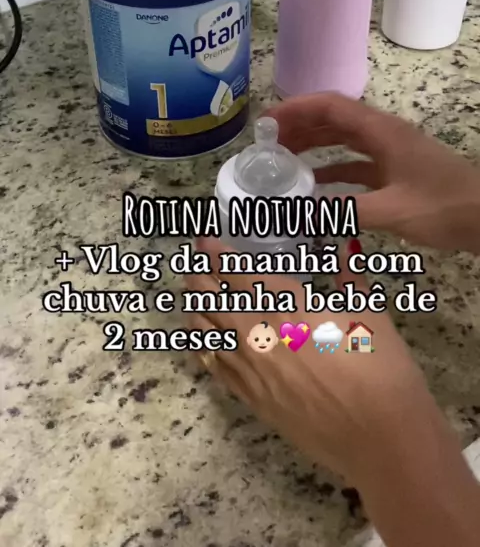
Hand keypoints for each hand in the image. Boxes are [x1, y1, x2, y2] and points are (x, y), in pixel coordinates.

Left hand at [186, 237, 431, 486]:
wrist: (381, 439)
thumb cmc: (382, 370)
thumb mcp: (371, 313)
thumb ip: (351, 277)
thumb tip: (347, 248)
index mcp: (286, 304)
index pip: (236, 271)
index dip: (215, 252)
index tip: (204, 238)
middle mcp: (258, 333)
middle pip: (211, 298)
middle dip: (198, 275)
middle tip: (194, 260)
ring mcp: (250, 370)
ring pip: (205, 332)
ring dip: (196, 308)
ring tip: (193, 293)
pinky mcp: (252, 400)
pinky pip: (214, 367)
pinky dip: (203, 346)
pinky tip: (201, 338)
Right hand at [266, 92, 479, 253]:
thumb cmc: (443, 206)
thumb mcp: (391, 210)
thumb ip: (343, 211)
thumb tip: (297, 214)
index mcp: (381, 131)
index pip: (330, 106)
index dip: (295, 109)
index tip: (266, 122)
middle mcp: (383, 135)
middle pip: (333, 120)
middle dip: (298, 126)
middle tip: (266, 143)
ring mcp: (390, 152)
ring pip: (343, 140)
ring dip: (313, 145)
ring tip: (281, 159)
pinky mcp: (395, 172)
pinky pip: (355, 164)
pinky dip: (332, 170)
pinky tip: (313, 186)